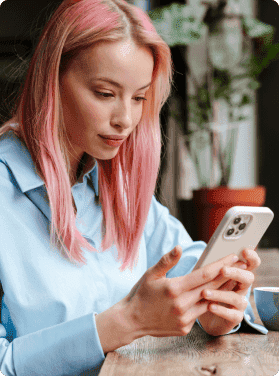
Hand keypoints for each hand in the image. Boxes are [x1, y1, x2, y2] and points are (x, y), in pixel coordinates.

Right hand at [121, 246, 241, 339]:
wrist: (132, 320)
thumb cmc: (141, 294)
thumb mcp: (151, 274)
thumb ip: (167, 261)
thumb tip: (179, 247)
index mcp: (174, 288)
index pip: (204, 275)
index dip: (220, 265)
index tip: (232, 257)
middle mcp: (182, 304)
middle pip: (211, 287)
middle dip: (227, 275)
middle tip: (240, 266)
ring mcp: (184, 319)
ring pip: (209, 302)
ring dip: (222, 291)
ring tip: (232, 279)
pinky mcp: (185, 328)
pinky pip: (200, 314)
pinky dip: (207, 304)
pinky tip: (214, 296)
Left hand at [198, 248, 260, 335]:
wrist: (201, 312)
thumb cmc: (205, 287)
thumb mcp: (206, 274)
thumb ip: (210, 265)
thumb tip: (208, 255)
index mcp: (237, 273)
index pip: (251, 263)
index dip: (251, 257)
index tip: (244, 251)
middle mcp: (242, 287)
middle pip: (248, 278)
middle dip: (236, 273)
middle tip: (223, 270)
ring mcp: (239, 303)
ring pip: (237, 298)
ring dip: (220, 294)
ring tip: (204, 292)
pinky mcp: (235, 317)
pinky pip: (233, 315)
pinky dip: (221, 310)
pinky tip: (210, 306)